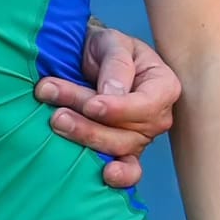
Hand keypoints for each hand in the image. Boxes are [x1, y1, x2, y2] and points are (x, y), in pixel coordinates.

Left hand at [35, 23, 180, 187]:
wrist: (91, 55)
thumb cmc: (107, 48)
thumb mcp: (113, 43)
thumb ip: (116, 65)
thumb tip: (112, 94)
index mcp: (162, 86)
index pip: (146, 104)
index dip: (119, 109)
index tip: (91, 105)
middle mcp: (157, 116)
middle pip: (127, 129)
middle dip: (89, 123)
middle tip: (57, 113)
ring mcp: (141, 136)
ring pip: (118, 147)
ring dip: (85, 137)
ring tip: (56, 122)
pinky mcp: (124, 149)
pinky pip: (127, 167)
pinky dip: (120, 176)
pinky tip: (104, 176)